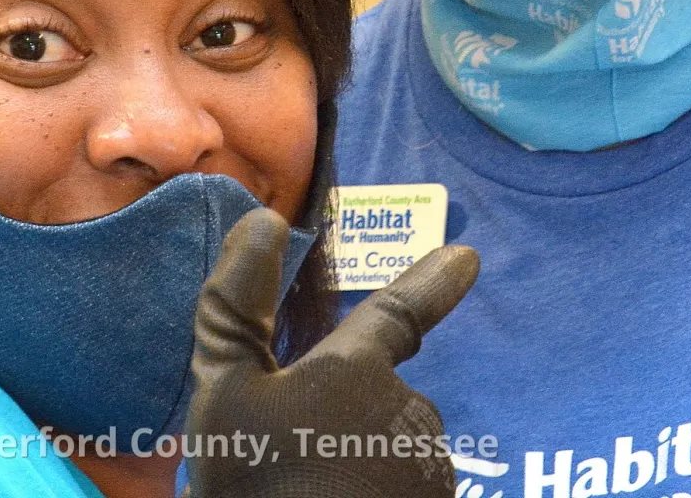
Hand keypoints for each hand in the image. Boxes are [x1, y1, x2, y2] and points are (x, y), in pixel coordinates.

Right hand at [186, 208, 478, 497]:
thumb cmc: (255, 487)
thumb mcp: (222, 392)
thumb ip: (237, 304)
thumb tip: (263, 220)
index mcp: (357, 370)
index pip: (399, 310)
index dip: (434, 281)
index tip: (468, 258)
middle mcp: (409, 412)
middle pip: (384, 396)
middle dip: (351, 414)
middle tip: (294, 458)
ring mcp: (429, 471)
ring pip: (398, 449)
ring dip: (364, 461)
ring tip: (309, 491)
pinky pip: (408, 490)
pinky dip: (379, 495)